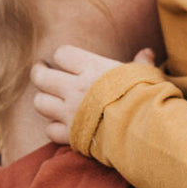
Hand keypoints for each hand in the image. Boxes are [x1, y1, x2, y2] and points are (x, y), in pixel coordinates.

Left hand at [32, 45, 152, 143]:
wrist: (143, 129)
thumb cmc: (146, 98)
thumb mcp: (147, 75)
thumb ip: (142, 64)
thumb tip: (147, 53)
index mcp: (91, 68)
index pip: (62, 54)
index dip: (63, 56)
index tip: (65, 60)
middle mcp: (75, 88)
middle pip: (41, 77)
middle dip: (39, 73)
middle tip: (42, 71)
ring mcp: (70, 112)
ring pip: (40, 103)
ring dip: (43, 100)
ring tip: (49, 98)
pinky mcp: (71, 135)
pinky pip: (50, 130)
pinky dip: (54, 128)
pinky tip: (62, 125)